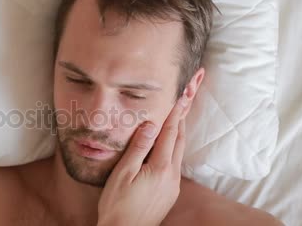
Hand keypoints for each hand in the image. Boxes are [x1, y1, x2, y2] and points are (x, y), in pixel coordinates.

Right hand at [97, 97, 188, 225]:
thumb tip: (150, 125)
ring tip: (175, 121)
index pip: (169, 133)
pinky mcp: (169, 194)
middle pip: (179, 142)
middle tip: (183, 103)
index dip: (175, 114)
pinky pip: (173, 166)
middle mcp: (171, 176)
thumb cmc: (117, 204)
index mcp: (160, 168)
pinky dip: (171, 151)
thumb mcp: (123, 173)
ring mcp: (172, 186)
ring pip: (178, 154)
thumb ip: (138, 148)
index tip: (182, 97)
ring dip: (176, 136)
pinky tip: (164, 149)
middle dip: (180, 121)